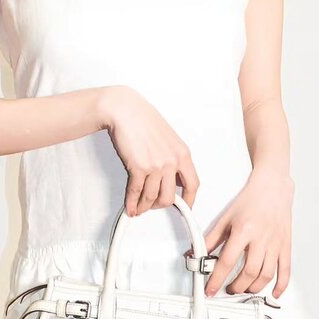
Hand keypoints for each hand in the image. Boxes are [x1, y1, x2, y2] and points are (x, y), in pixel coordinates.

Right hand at [102, 85, 199, 215]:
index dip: (189, 201)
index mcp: (182, 154)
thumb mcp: (169, 139)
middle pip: (170, 197)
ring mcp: (156, 166)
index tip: (184, 207)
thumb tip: (172, 179)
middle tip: (154, 205)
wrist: (126, 110)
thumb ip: (173, 159)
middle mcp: (172, 161)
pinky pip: (136, 192)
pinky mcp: (138, 167)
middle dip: (160, 206)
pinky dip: (132, 202)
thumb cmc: (144, 120)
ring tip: (140, 207)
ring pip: (152, 197)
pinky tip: (131, 206)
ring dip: (144, 206)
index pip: (193, 185)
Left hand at [201, 171, 293, 299]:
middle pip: (249, 272)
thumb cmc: (251, 200)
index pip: (227, 261)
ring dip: (253, 288)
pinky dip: (281, 285)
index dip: (217, 279)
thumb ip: (212, 237)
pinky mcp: (286, 245)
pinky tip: (273, 292)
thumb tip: (197, 252)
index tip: (211, 289)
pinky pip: (286, 270)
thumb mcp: (226, 217)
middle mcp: (261, 238)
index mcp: (243, 230)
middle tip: (228, 289)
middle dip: (236, 286)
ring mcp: (275, 243)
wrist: (272, 187)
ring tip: (244, 289)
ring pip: (266, 275)